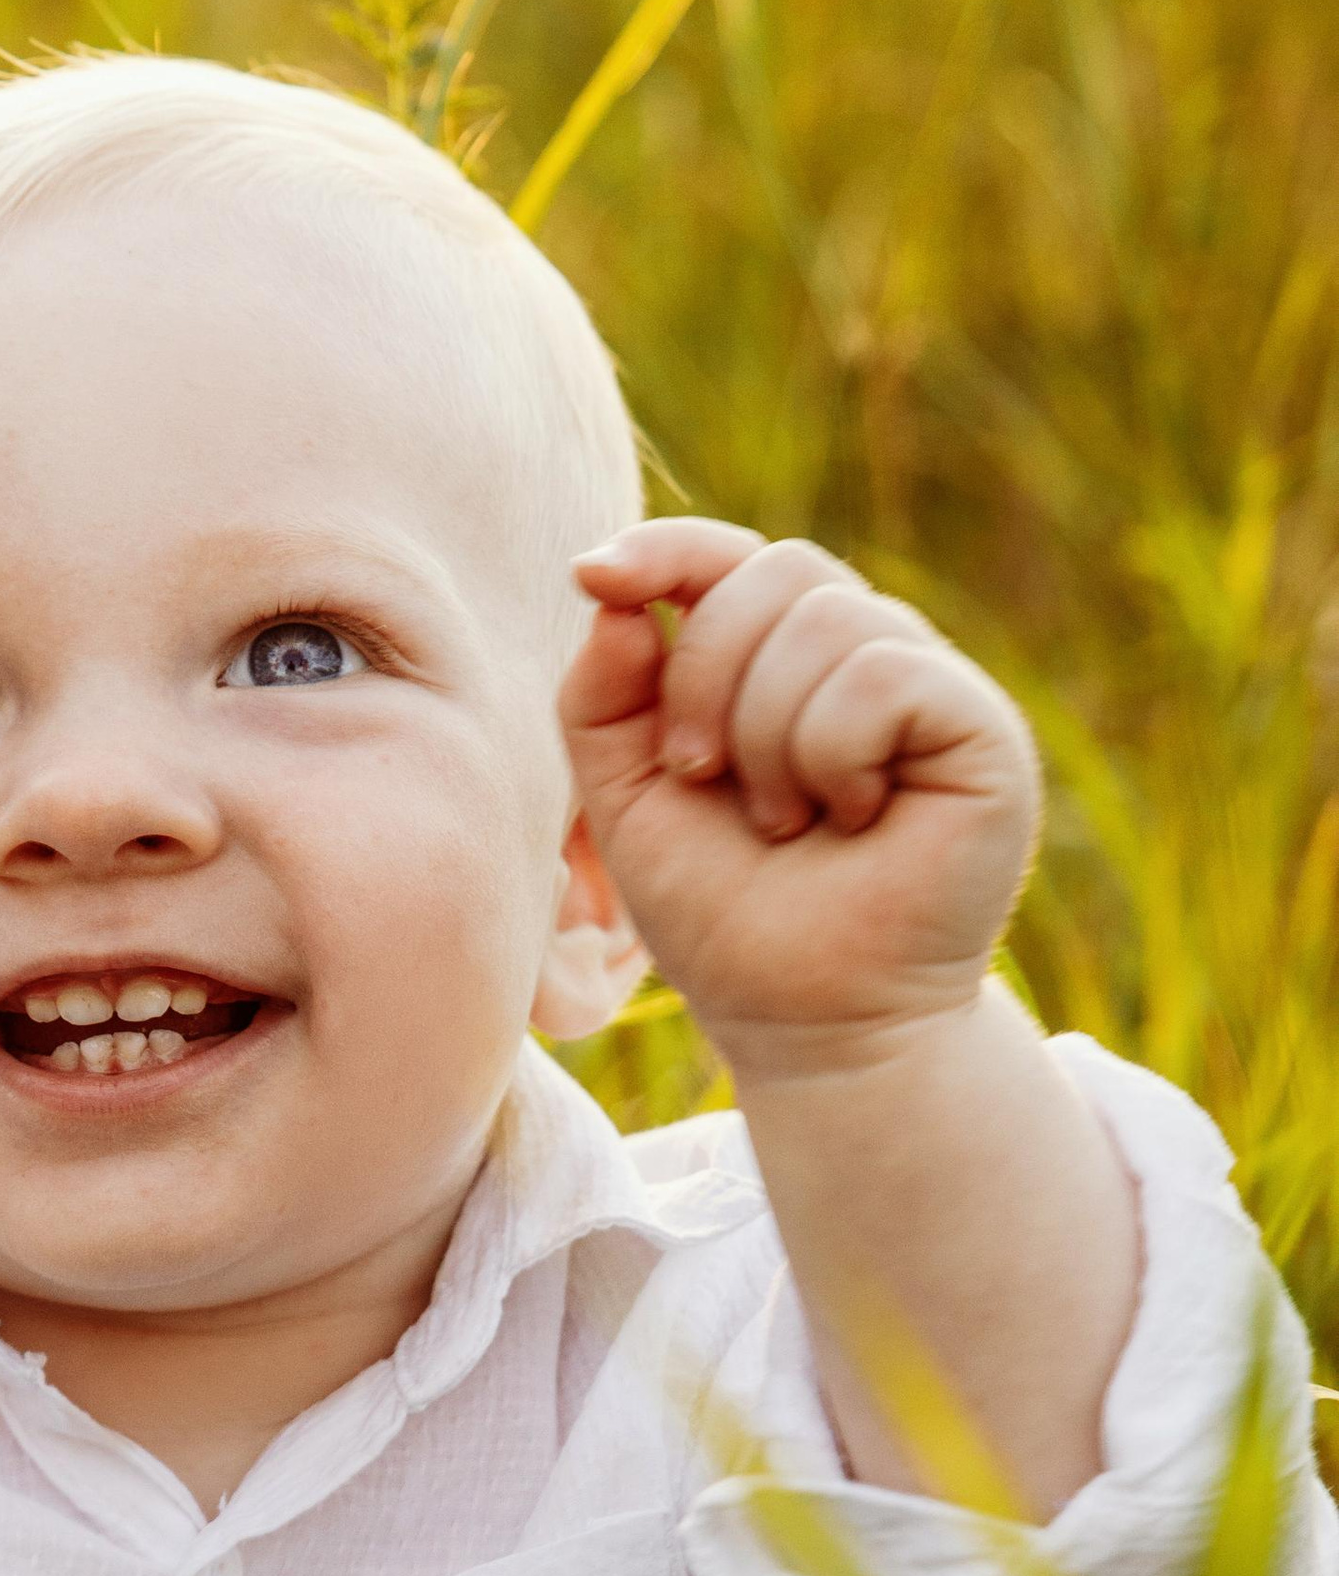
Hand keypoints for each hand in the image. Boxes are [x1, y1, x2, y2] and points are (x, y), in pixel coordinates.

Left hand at [558, 519, 1040, 1076]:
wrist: (809, 1025)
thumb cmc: (729, 920)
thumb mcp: (629, 802)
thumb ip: (603, 697)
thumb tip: (618, 593)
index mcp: (785, 665)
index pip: (731, 558)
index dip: (665, 550)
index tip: (593, 578)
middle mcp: (866, 658)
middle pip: (772, 571)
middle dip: (705, 673)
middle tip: (700, 777)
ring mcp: (931, 687)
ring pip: (826, 618)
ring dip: (768, 735)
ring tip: (786, 822)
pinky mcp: (983, 726)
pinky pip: (884, 671)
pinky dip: (834, 749)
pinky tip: (849, 818)